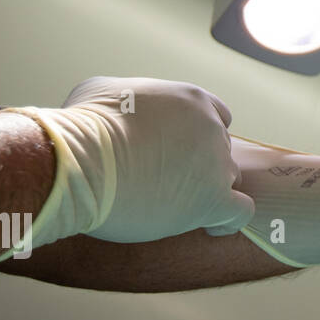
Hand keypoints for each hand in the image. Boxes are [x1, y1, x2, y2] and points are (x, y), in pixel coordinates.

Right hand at [5, 77, 252, 250]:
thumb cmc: (83, 128)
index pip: (216, 116)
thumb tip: (113, 110)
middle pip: (219, 149)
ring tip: (173, 204)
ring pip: (227, 179)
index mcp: (191, 100)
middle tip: (164, 179)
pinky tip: (211, 226)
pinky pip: (239, 211)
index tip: (179, 149)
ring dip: (207, 190)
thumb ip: (127, 100)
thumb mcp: (103, 93)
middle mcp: (211, 128)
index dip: (198, 135)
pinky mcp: (212, 199)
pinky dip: (228, 220)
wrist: (80, 163)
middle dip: (198, 163)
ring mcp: (215, 164)